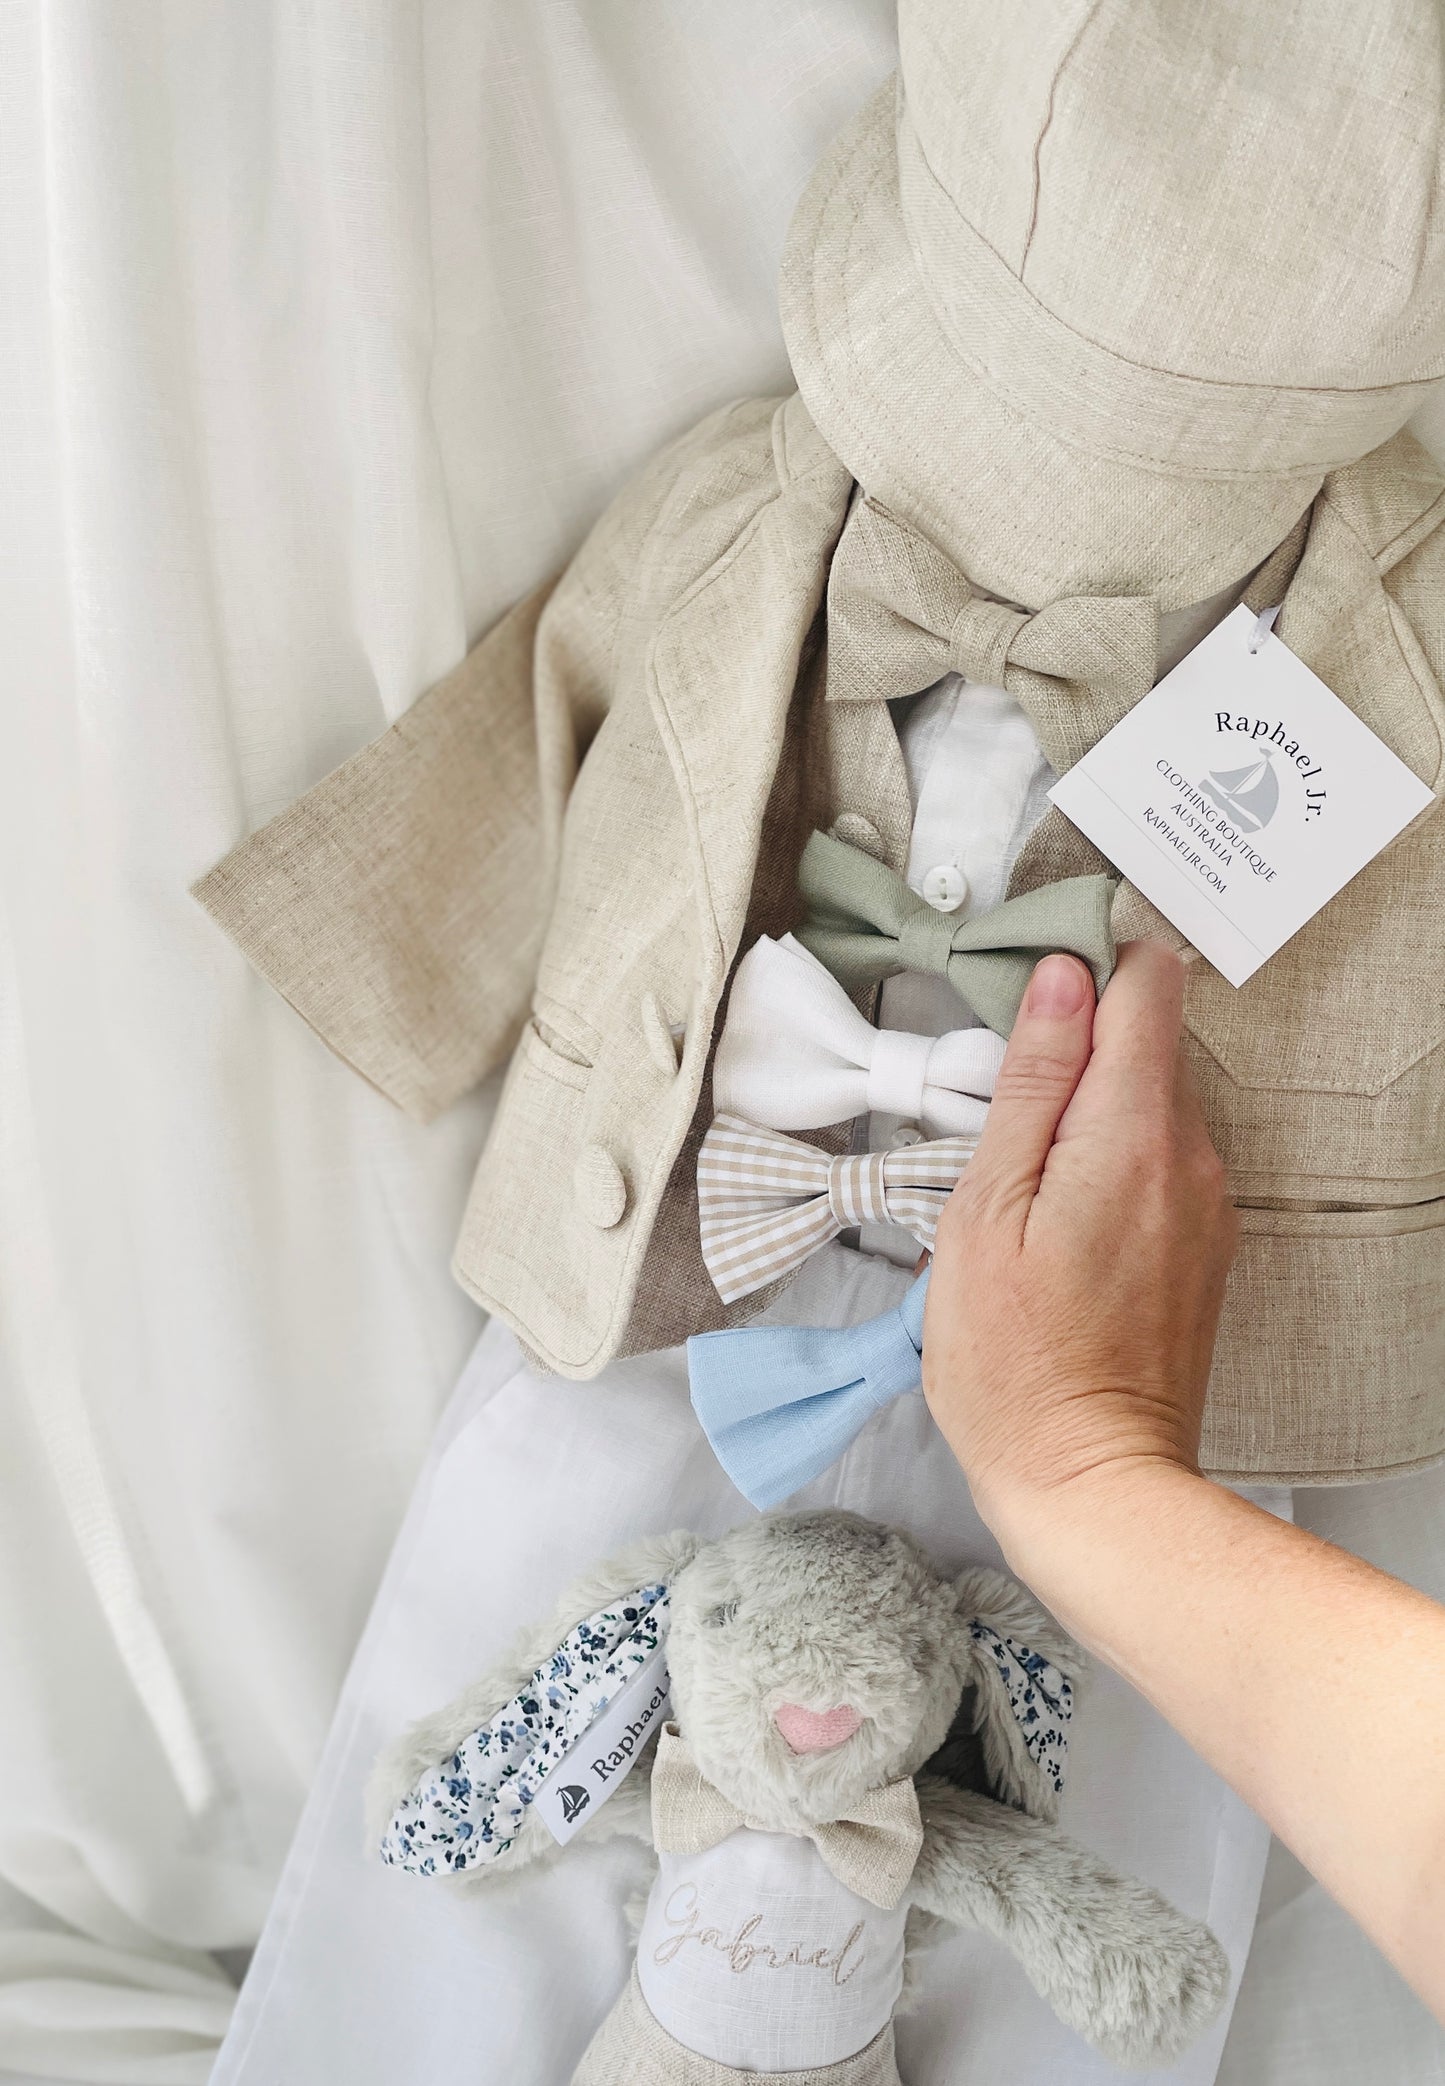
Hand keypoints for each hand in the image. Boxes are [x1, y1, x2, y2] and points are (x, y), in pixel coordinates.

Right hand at [922, 941, 1236, 1576]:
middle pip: (1145, 1044)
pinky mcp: (1201, 1247)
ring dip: (1084, 1113)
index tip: (1029, 989)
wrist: (1090, 1482)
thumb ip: (1029, 1084)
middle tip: (996, 1112)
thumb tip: (1060, 981)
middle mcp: (1192, 1159)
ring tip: (1016, 1183)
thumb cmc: (1016, 1364)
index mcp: (1134, 1134)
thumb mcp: (986, 1209)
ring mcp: (1206, 1205)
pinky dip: (1105, 1164)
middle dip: (1073, 1050)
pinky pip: (1157, 1163)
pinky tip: (1051, 1222)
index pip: (1147, 984)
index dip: (1088, 965)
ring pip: (1148, 1105)